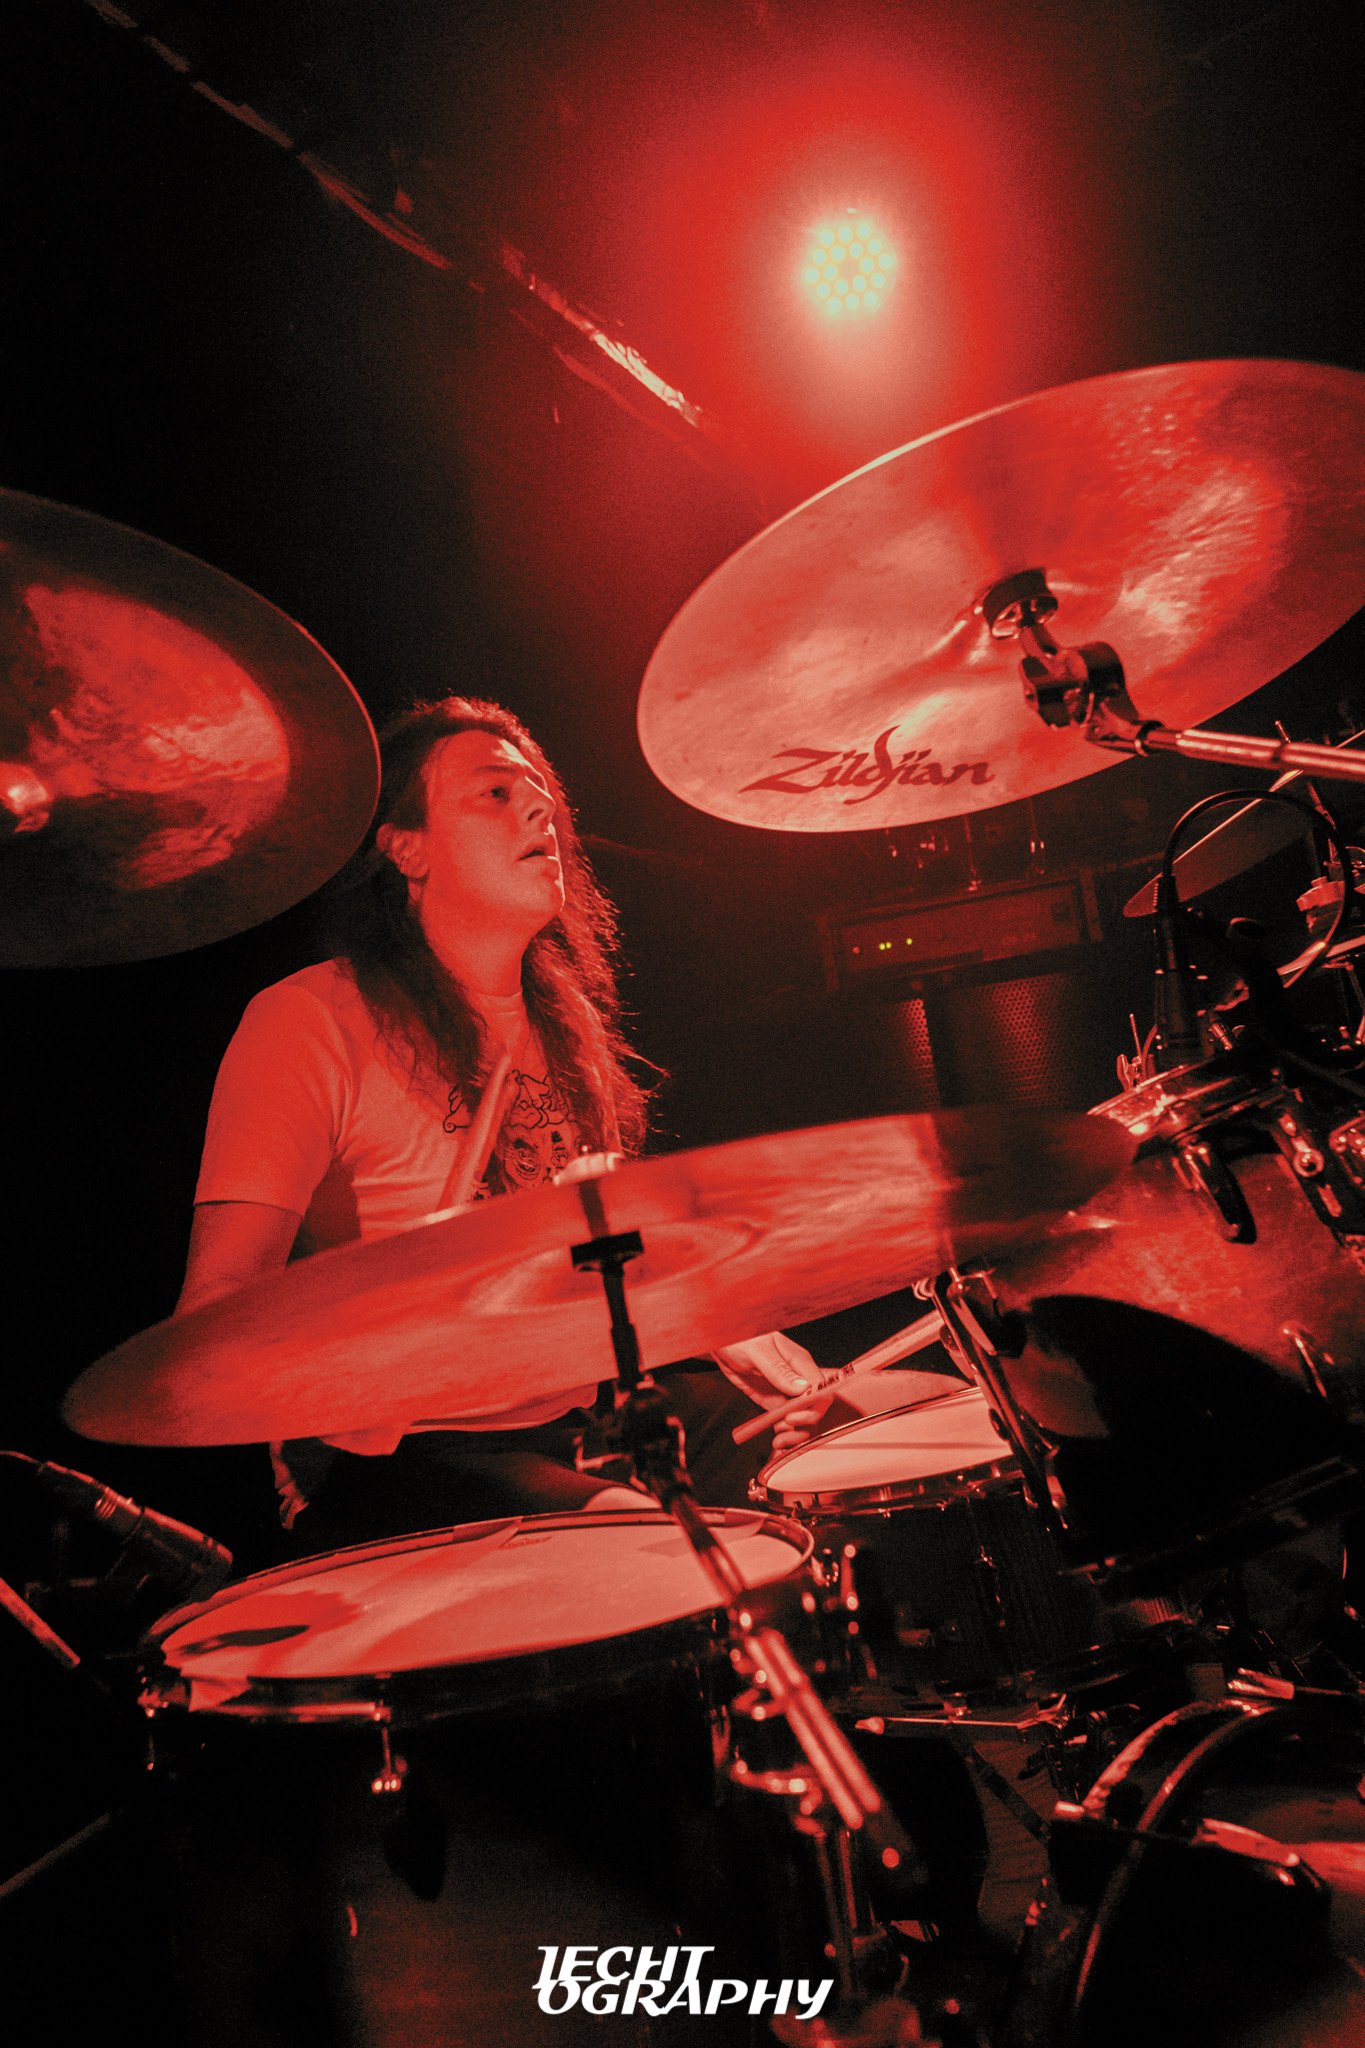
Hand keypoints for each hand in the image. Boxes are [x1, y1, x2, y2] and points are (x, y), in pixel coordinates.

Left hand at [712, 1332, 836, 1453]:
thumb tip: (801, 1387)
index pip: (821, 1389)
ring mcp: (787, 1392)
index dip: (812, 1408)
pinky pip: (786, 1421)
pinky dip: (785, 1434)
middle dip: (804, 1425)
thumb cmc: (740, 1338)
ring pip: (803, 1419)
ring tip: (778, 1441)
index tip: (792, 1417)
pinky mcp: (775, 1402)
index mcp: (799, 1362)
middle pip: (815, 1408)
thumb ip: (778, 1369)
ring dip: (795, 1434)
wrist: (721, 1343)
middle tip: (783, 1429)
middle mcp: (798, 1379)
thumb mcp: (757, 1351)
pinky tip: (776, 1441)